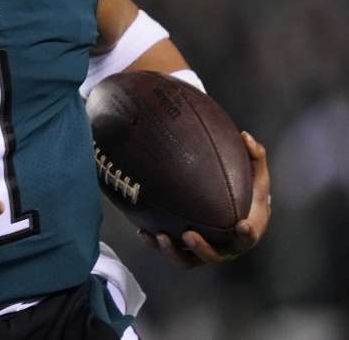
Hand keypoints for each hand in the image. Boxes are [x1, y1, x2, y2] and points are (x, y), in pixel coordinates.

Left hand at [138, 131, 270, 267]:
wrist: (230, 211)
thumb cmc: (245, 192)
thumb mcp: (254, 176)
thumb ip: (254, 157)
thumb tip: (246, 136)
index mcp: (245, 231)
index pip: (249, 236)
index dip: (247, 233)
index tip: (242, 224)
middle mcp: (224, 247)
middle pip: (215, 255)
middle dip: (202, 248)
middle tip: (188, 234)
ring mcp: (203, 251)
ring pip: (188, 260)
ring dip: (173, 252)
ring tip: (160, 236)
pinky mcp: (184, 250)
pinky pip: (169, 251)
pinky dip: (155, 243)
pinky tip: (142, 232)